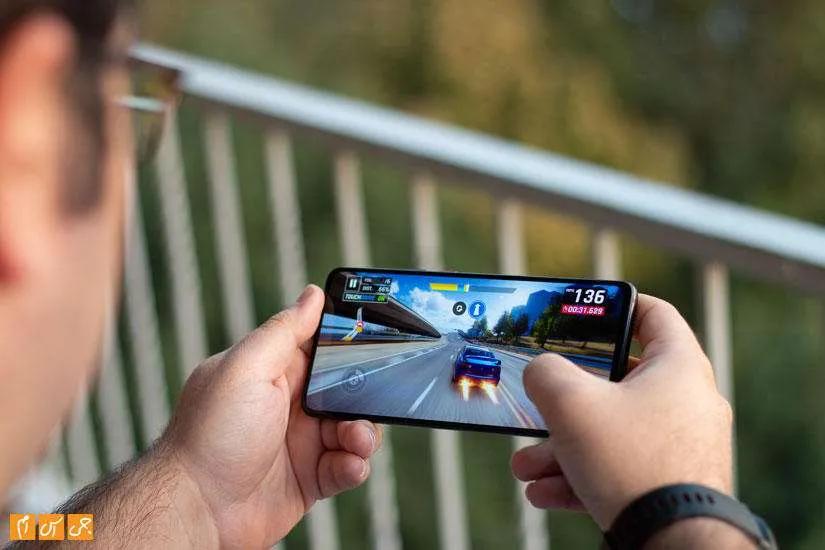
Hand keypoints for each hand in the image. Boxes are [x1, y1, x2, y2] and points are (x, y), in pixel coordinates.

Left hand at [161, 285, 381, 547]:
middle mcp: (290, 403)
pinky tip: (348, 464)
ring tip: (355, 440)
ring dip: (364, 432)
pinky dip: (356, 464)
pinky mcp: (311, 478)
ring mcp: (301, 442)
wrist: (197, 509)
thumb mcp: (247, 368)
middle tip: (366, 402)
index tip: (377, 340)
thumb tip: (313, 294)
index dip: (350, 343)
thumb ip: (284, 330)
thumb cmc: (211, 434)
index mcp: (273, 370)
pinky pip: (348, 465)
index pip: (322, 346)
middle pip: (347, 388)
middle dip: (364, 394)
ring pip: (354, 427)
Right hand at [511, 294, 732, 529]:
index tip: (587, 310)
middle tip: (539, 402)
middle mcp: (686, 403)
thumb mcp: (571, 403)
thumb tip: (540, 373)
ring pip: (611, 433)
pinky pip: (619, 469)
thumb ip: (546, 373)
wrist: (674, 542)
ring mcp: (681, 447)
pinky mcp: (671, 484)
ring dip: (562, 447)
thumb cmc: (632, 463)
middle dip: (565, 401)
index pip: (653, 314)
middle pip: (617, 384)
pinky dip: (581, 475)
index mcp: (678, 367)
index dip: (616, 305)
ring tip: (526, 465)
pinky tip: (544, 492)